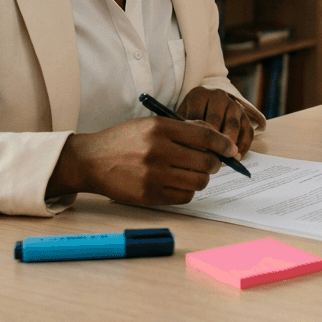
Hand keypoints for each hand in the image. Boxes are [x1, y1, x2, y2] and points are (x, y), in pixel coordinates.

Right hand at [47, 116, 237, 204]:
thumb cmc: (124, 140)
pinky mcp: (149, 195)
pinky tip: (180, 183)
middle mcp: (157, 151)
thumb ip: (182, 130)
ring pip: (198, 182)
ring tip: (195, 173)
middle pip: (205, 162)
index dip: (223, 144)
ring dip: (202, 179)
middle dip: (214, 164)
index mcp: (159, 128)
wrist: (91, 160)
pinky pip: (184, 197)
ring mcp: (153, 175)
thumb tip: (216, 139)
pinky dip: (188, 191)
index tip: (231, 149)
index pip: (205, 137)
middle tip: (211, 163)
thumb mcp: (151, 124)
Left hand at [174, 86, 255, 156]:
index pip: (196, 116)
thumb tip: (187, 150)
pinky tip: (236, 159)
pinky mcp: (246, 115)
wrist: (209, 103)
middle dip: (211, 141)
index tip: (190, 152)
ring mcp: (234, 104)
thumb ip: (183, 129)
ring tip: (223, 159)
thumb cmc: (192, 114)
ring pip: (233, 125)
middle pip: (215, 120)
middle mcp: (218, 96)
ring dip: (229, 144)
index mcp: (199, 95)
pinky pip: (248, 131)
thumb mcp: (183, 116)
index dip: (193, 136)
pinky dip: (243, 146)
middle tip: (206, 159)